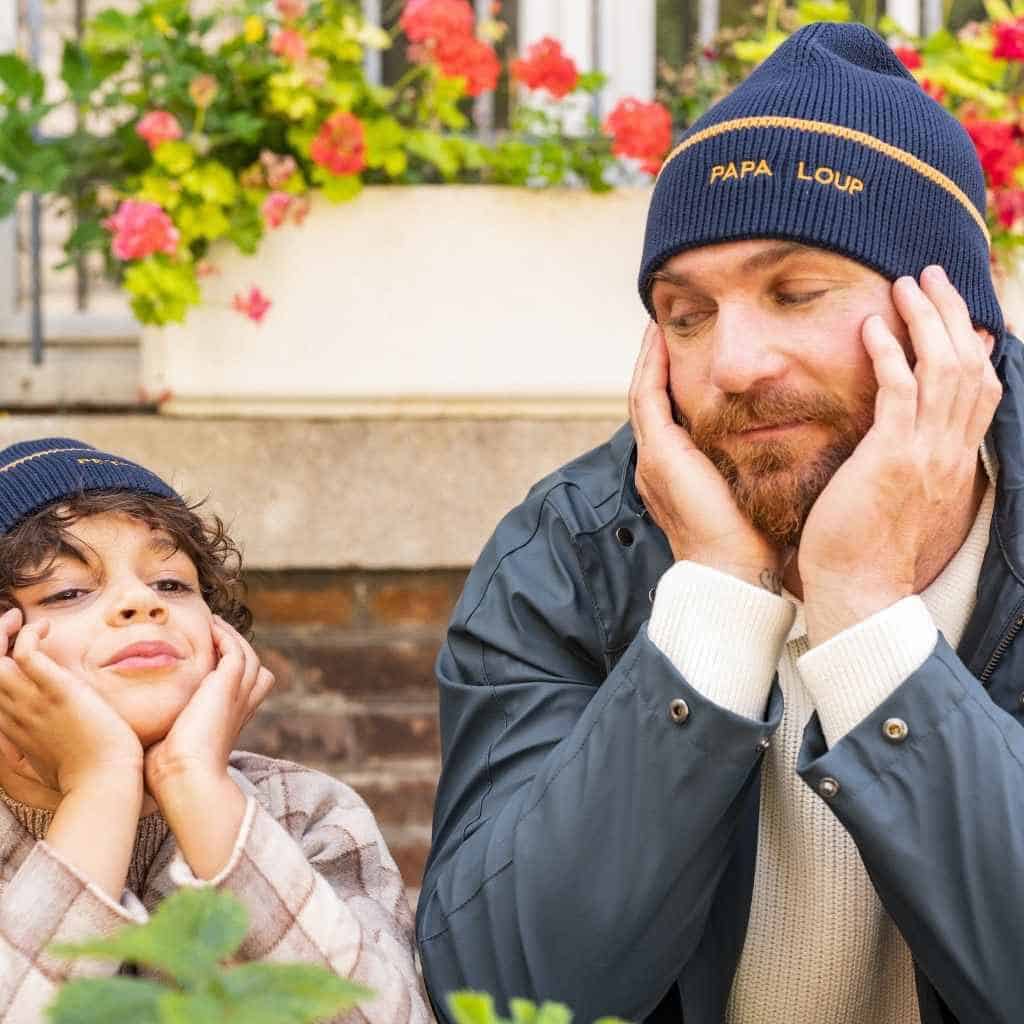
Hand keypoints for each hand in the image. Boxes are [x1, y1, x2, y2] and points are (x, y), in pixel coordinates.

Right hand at [0, 608, 143, 794]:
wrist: (102, 782)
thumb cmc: (85, 773)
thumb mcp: (49, 757)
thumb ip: (40, 739)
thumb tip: (47, 732)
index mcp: (10, 730)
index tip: (3, 652)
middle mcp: (12, 715)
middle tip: (8, 623)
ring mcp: (31, 703)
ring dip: (3, 632)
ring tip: (20, 619)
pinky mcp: (55, 692)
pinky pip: (27, 653)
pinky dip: (30, 634)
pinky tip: (46, 627)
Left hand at [144, 617, 273, 794]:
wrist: (184, 777)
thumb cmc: (168, 774)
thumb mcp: (167, 749)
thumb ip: (159, 734)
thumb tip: (127, 735)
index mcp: (228, 723)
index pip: (247, 692)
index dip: (234, 675)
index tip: (210, 662)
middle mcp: (238, 708)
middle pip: (256, 671)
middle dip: (238, 651)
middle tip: (215, 634)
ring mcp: (237, 695)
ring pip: (248, 657)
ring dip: (231, 637)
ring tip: (212, 623)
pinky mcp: (228, 685)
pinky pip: (235, 651)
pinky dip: (226, 637)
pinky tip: (209, 628)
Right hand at [630, 319, 784, 589]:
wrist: (734, 571)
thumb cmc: (753, 540)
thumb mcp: (755, 492)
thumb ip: (759, 465)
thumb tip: (793, 442)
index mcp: (675, 473)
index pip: (667, 415)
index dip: (671, 379)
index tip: (684, 349)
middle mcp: (655, 462)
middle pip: (648, 398)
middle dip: (653, 361)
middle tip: (663, 325)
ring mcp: (653, 458)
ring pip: (642, 392)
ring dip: (648, 356)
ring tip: (657, 324)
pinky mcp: (660, 454)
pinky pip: (648, 397)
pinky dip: (651, 365)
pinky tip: (660, 338)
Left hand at [799, 266, 1000, 640]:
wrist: (861, 590)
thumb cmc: (870, 547)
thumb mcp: (904, 496)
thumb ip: (912, 459)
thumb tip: (903, 431)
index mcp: (956, 461)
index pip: (982, 390)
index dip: (974, 345)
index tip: (963, 312)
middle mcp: (951, 452)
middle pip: (969, 365)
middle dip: (952, 315)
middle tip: (931, 276)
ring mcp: (926, 454)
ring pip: (942, 370)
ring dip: (925, 320)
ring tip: (906, 284)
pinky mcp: (892, 459)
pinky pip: (899, 393)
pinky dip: (890, 355)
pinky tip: (872, 328)